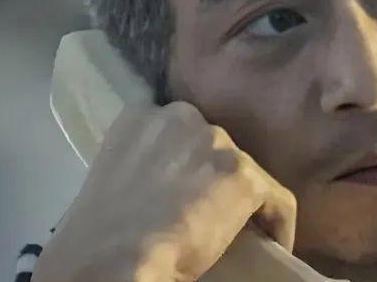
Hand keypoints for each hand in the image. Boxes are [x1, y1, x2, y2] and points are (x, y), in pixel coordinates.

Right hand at [32, 98, 296, 281]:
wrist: (114, 260)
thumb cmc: (98, 236)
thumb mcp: (111, 179)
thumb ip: (141, 165)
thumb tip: (162, 187)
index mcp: (139, 116)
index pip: (178, 131)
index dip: (185, 162)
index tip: (182, 192)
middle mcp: (181, 116)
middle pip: (214, 147)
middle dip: (213, 178)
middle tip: (205, 215)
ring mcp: (216, 143)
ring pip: (243, 172)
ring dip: (240, 200)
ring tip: (232, 232)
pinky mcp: (244, 176)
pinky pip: (276, 200)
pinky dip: (278, 225)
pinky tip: (272, 247)